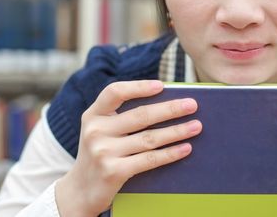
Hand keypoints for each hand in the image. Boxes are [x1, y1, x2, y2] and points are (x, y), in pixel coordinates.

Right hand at [56, 80, 201, 216]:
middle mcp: (96, 130)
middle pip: (140, 115)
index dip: (139, 87)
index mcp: (93, 114)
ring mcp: (103, 151)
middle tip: (192, 105)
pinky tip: (185, 148)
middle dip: (170, 109)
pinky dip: (170, 153)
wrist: (80, 190)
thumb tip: (165, 104)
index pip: (115, 92)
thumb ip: (120, 116)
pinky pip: (149, 159)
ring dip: (177, 131)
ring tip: (196, 126)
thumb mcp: (101, 130)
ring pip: (149, 138)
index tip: (162, 85)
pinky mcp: (113, 171)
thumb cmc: (100, 153)